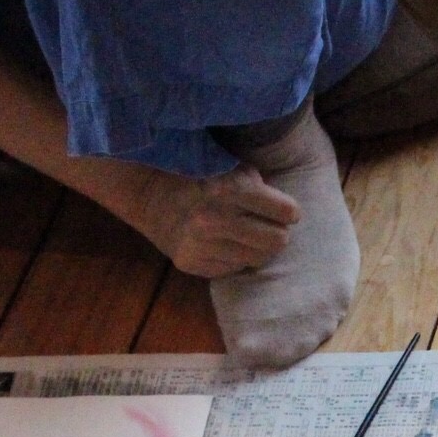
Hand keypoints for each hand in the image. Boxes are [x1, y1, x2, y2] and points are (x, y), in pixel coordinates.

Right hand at [129, 164, 301, 277]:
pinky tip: (221, 243)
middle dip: (277, 233)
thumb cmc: (198, 175)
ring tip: (243, 234)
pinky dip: (233, 258)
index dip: (289, 212)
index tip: (286, 213)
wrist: (148, 194)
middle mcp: (217, 218)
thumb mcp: (230, 167)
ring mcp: (202, 244)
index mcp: (232, 188)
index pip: (287, 212)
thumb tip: (287, 213)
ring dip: (255, 247)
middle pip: (278, 241)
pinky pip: (233, 269)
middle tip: (268, 226)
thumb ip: (259, 186)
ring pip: (257, 259)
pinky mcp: (192, 262)